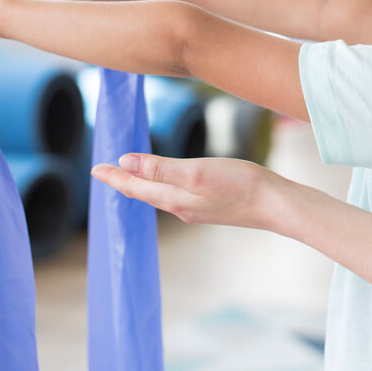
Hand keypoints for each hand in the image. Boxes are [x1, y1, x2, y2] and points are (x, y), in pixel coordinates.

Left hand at [92, 154, 289, 229]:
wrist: (275, 204)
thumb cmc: (239, 185)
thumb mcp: (196, 172)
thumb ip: (160, 169)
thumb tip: (125, 162)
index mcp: (174, 199)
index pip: (134, 187)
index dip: (113, 176)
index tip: (95, 168)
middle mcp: (181, 206)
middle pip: (144, 193)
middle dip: (124, 181)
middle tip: (106, 171)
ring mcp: (197, 208)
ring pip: (160, 195)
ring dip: (143, 184)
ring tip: (131, 175)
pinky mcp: (212, 204)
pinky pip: (177, 194)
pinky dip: (163, 185)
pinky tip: (169, 181)